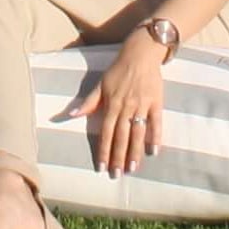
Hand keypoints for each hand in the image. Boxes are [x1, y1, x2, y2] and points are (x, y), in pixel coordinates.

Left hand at [72, 41, 167, 175]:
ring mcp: (142, 105)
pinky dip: (156, 136)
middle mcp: (126, 107)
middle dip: (118, 156)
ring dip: (135, 151)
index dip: (104, 150)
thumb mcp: (101, 84)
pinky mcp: (156, 102)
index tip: (102, 167)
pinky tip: (154, 151)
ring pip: (138, 132)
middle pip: (121, 136)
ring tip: (133, 168)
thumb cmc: (118, 70)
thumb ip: (89, 102)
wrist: (140, 53)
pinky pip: (156, 122)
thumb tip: (72, 114)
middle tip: (117, 174)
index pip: (106, 132)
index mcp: (111, 104)